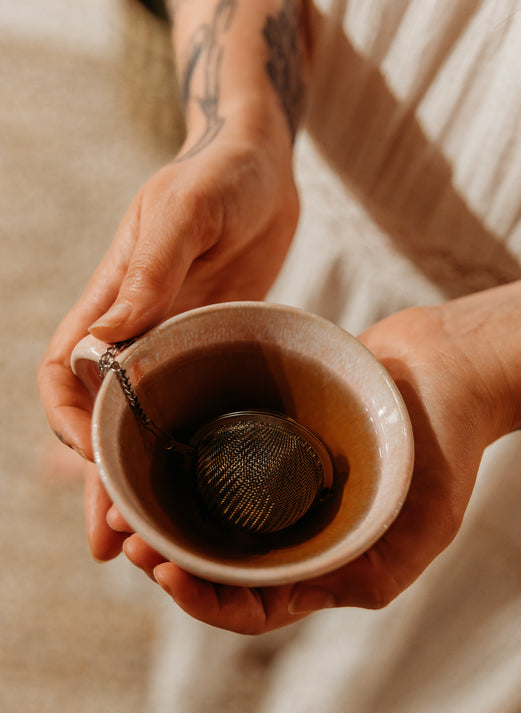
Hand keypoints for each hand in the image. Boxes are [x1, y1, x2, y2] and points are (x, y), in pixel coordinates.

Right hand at [38, 111, 298, 556]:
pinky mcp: (214, 349)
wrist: (263, 163)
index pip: (63, 375)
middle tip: (114, 543)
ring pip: (144, 427)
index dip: (68, 423)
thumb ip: (148, 274)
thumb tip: (105, 343)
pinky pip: (192, 411)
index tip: (94, 462)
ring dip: (140, 482)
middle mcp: (135, 332)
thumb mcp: (186, 212)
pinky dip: (187, 454)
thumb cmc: (220, 173)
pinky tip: (202, 493)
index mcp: (113, 302)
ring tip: (147, 545)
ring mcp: (175, 345)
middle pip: (100, 419)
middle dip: (100, 479)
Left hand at [118, 301, 502, 632]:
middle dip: (168, 563)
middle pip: (216, 565)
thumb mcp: (425, 528)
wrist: (444, 367)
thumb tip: (302, 594)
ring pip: (207, 517)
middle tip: (128, 542)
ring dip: (164, 520)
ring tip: (124, 508)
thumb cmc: (446, 447)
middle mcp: (293, 530)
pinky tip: (154, 459)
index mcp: (324, 564)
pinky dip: (184, 469)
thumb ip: (372, 573)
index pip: (252, 606)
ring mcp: (277, 486)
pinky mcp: (268, 440)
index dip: (204, 602)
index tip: (167, 575)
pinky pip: (217, 463)